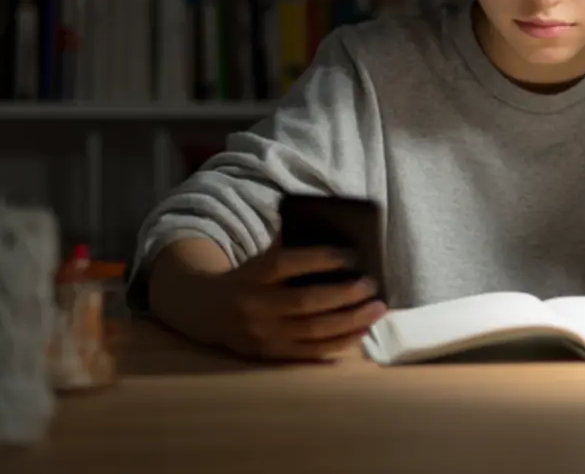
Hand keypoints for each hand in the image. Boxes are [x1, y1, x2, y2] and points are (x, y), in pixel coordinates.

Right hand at [210, 240, 386, 361]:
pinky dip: (339, 344)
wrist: (207, 312)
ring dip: (350, 321)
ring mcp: (263, 335)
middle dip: (343, 295)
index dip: (319, 259)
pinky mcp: (271, 356)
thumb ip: (289, 244)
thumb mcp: (260, 257)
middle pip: (304, 302)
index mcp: (253, 274)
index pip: (285, 264)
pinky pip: (310, 353)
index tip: (351, 255)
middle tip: (372, 285)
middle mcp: (255, 306)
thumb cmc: (249, 277)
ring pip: (312, 331)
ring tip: (377, 309)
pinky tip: (362, 332)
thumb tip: (336, 230)